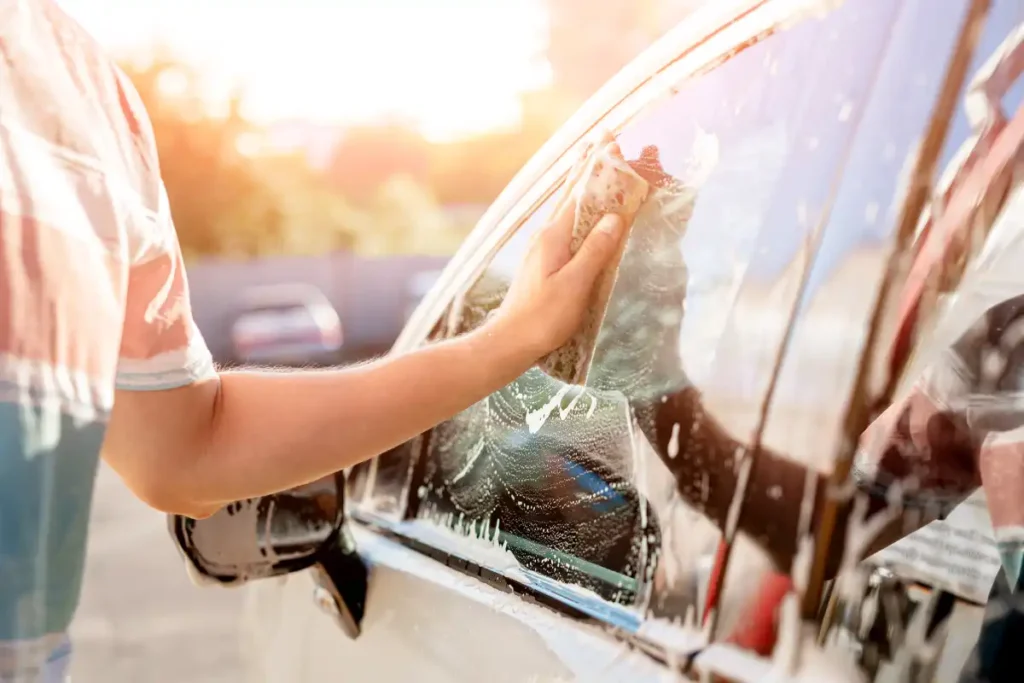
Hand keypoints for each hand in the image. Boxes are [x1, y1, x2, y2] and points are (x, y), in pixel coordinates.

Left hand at [489, 196, 626, 358]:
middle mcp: (545, 239)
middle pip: (576, 211)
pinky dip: (587, 241)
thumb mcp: (575, 283)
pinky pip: (570, 246)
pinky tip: (601, 248)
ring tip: (622, 213)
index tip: (623, 169)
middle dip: (600, 198)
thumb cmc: (542, 316)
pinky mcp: (544, 270)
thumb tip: (615, 218)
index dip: (602, 185)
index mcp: (552, 237)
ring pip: (574, 229)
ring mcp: (542, 255)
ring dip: (595, 221)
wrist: (510, 343)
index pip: (579, 198)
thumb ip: (595, 250)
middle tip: (628, 186)